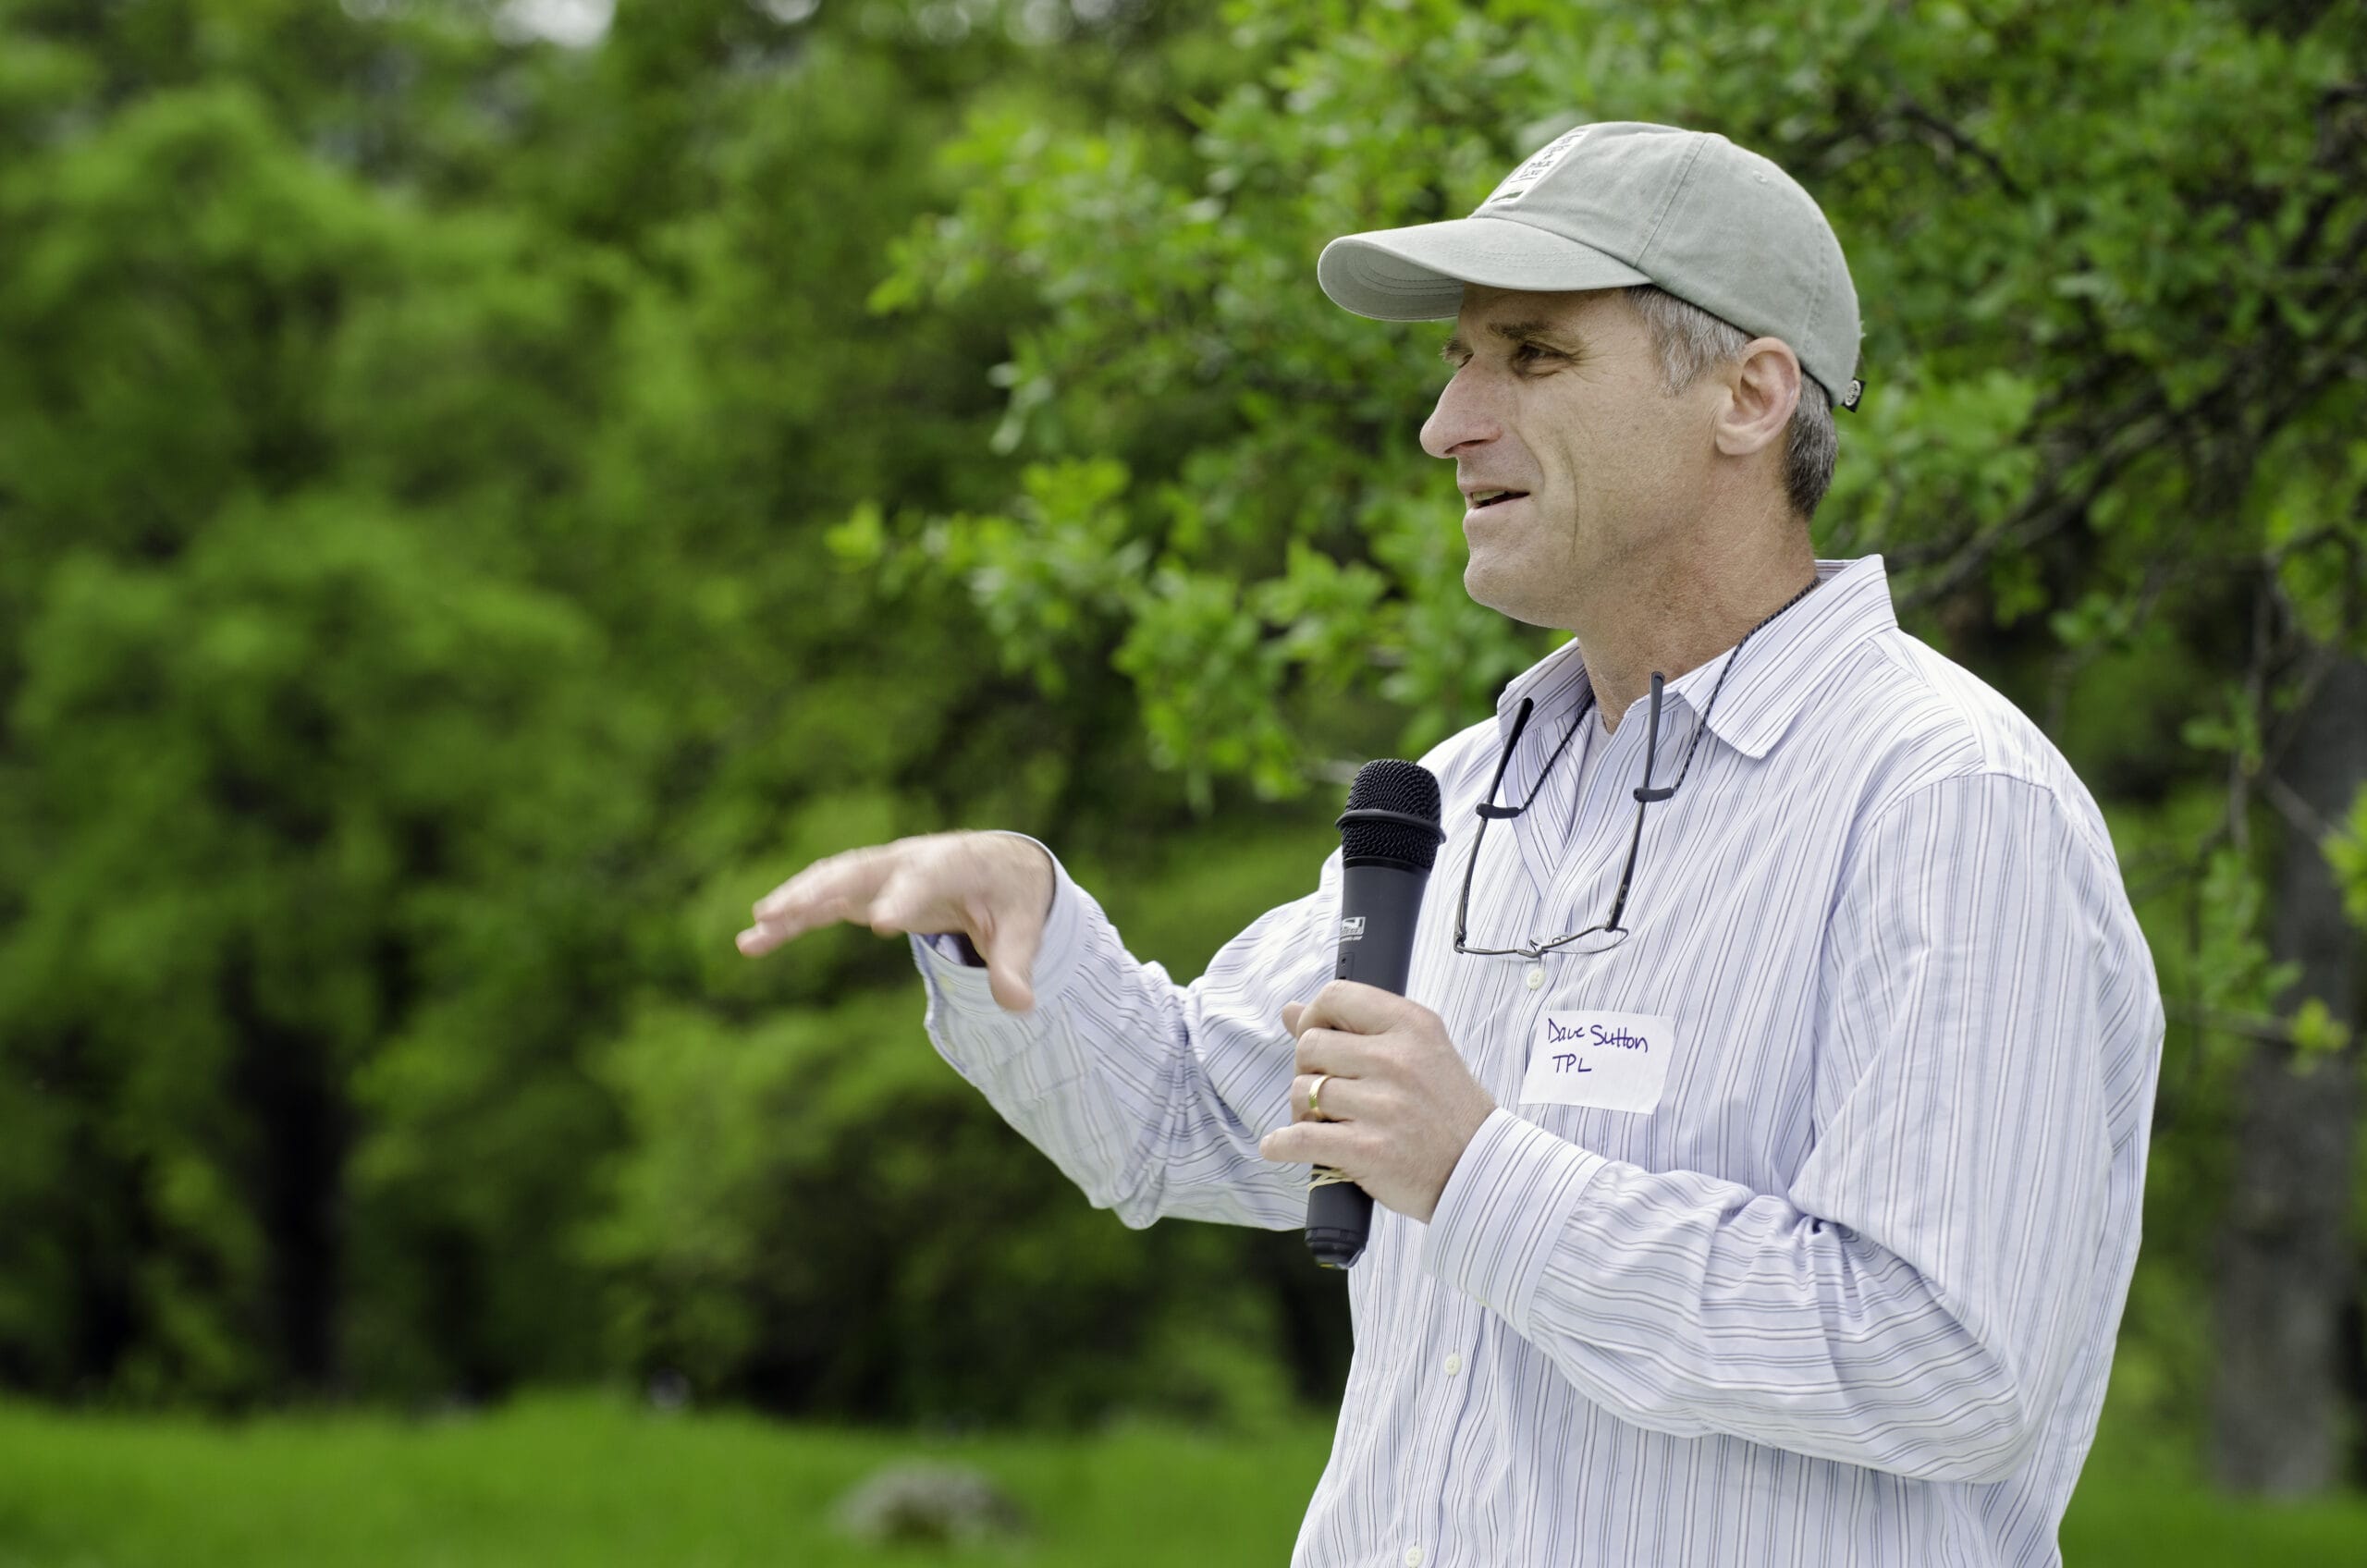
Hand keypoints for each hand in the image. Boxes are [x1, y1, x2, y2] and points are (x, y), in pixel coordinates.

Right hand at [737, 832, 1055, 1011]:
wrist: (997, 865)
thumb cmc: (1010, 895)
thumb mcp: (1023, 927)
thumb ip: (1016, 964)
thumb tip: (1019, 1005)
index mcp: (950, 864)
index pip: (923, 879)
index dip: (903, 899)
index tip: (882, 925)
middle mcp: (906, 861)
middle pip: (856, 871)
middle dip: (817, 891)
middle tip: (779, 914)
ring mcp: (881, 873)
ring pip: (827, 882)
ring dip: (790, 904)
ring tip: (751, 935)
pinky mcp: (865, 889)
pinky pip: (821, 901)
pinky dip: (791, 918)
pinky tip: (756, 940)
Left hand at [1257, 980, 1497, 1223]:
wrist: (1480, 1171)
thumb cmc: (1448, 1112)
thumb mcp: (1418, 1052)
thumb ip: (1357, 1029)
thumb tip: (1292, 1011)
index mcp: (1412, 1026)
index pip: (1337, 996)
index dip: (1314, 1016)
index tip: (1317, 1037)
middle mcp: (1397, 1060)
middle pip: (1310, 1045)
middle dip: (1307, 1069)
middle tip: (1325, 1091)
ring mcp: (1382, 1105)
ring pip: (1303, 1091)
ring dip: (1302, 1110)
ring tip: (1323, 1122)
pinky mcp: (1368, 1149)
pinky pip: (1300, 1137)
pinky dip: (1281, 1144)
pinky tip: (1281, 1145)